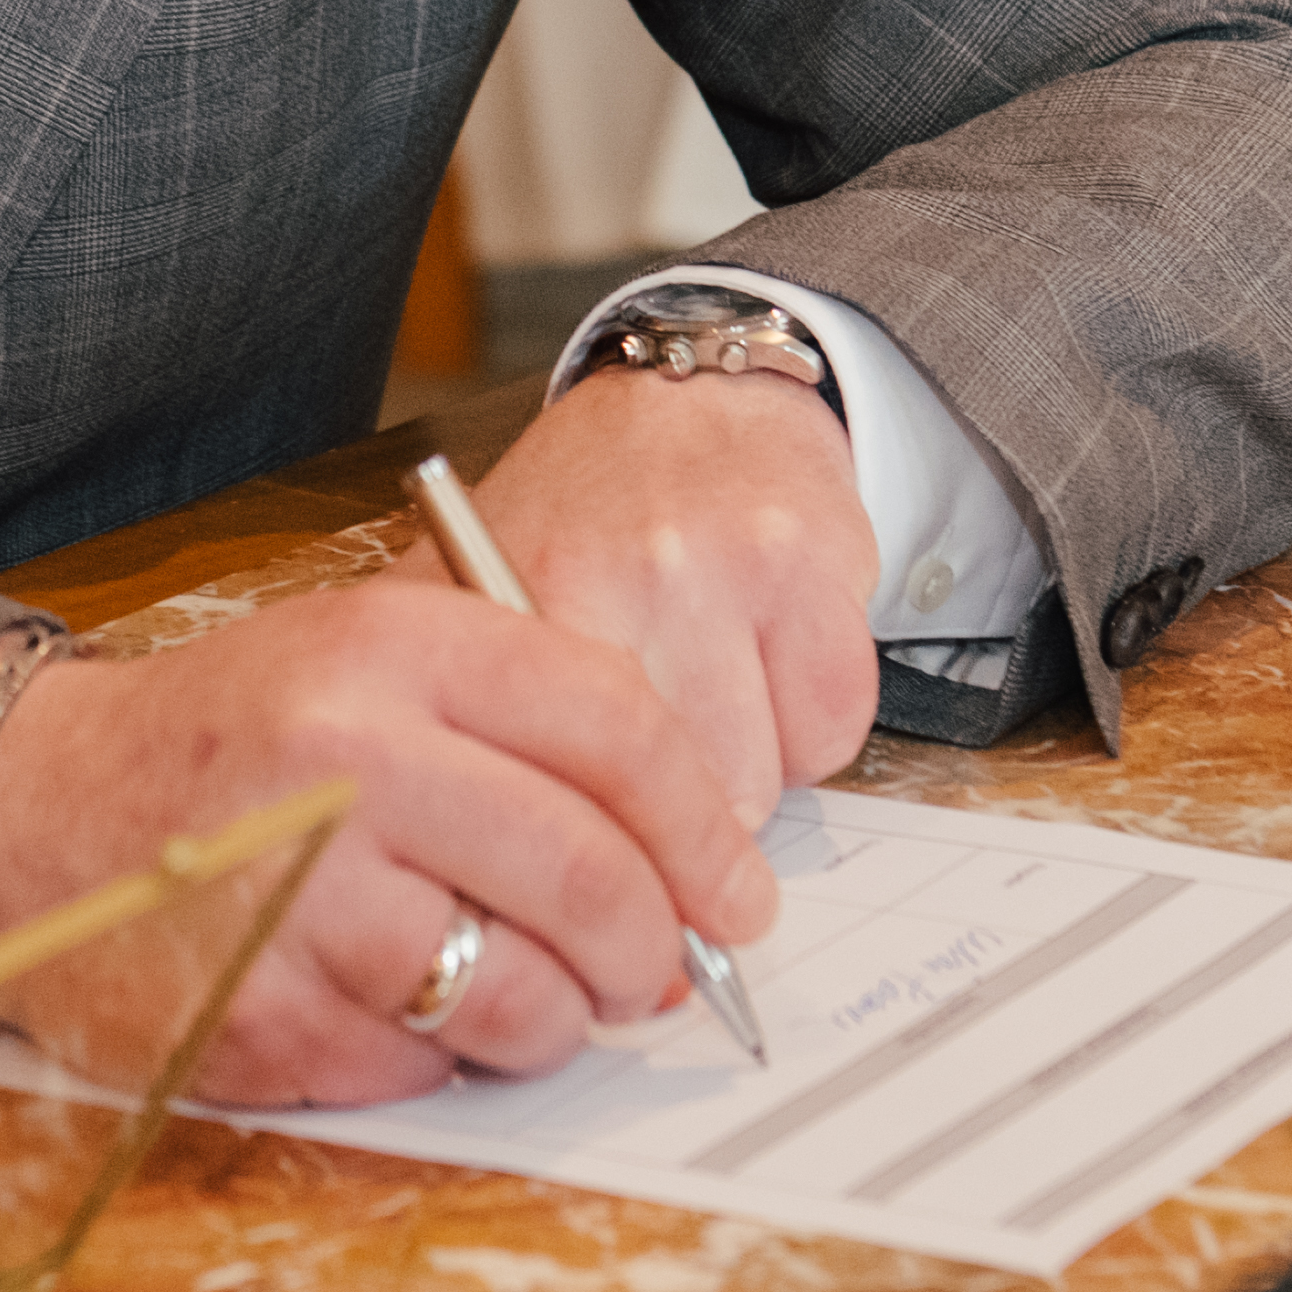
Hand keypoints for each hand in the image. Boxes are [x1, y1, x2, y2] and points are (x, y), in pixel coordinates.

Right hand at [0, 583, 779, 1109]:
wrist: (28, 814)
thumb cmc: (232, 742)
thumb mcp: (364, 659)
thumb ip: (519, 724)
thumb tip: (688, 859)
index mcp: (390, 645)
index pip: (616, 727)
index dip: (706, 825)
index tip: (741, 890)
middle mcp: (348, 758)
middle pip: (589, 875)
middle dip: (652, 949)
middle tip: (656, 972)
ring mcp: (299, 895)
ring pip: (521, 998)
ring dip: (554, 1021)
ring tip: (521, 994)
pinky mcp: (260, 1015)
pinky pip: (422, 1069)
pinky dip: (435, 1058)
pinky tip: (390, 1003)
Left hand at [473, 357, 876, 839]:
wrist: (697, 397)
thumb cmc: (586, 521)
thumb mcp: (481, 603)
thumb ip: (461, 727)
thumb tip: (470, 894)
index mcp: (512, 606)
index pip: (546, 800)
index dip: (575, 858)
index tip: (586, 885)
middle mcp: (607, 581)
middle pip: (657, 813)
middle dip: (666, 814)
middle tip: (658, 742)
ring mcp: (714, 568)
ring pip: (754, 785)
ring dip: (747, 767)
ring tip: (710, 684)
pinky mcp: (811, 566)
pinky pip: (830, 733)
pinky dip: (812, 722)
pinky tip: (772, 657)